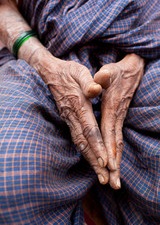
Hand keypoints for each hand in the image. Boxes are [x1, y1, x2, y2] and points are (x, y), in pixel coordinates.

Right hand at [30, 49, 108, 184]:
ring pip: (79, 142)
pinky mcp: (68, 119)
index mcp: (78, 104)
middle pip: (84, 142)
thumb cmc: (68, 71)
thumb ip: (88, 81)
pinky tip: (89, 158)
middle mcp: (73, 115)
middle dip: (95, 160)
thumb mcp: (80, 71)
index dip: (97, 145)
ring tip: (99, 174)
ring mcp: (68, 118)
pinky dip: (83, 150)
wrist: (50, 73)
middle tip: (104, 177)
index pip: (89, 129)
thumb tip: (96, 90)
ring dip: (89, 159)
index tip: (105, 161)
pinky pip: (76, 138)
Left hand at [94, 54, 143, 188]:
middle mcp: (116, 116)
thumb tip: (100, 78)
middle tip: (113, 184)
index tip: (107, 165)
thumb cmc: (117, 71)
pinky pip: (116, 139)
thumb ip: (104, 76)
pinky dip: (115, 153)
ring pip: (117, 143)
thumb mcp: (110, 70)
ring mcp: (118, 118)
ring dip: (116, 162)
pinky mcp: (118, 118)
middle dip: (114, 164)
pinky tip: (114, 163)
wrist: (132, 70)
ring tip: (115, 181)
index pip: (108, 130)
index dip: (106, 147)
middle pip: (114, 143)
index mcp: (112, 107)